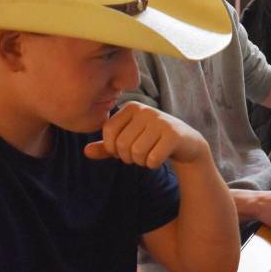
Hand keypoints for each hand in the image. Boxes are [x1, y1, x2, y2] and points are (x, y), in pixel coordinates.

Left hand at [83, 101, 208, 168]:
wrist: (185, 143)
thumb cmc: (152, 141)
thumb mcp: (128, 141)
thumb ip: (106, 147)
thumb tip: (85, 152)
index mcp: (131, 107)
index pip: (108, 132)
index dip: (112, 148)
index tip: (124, 150)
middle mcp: (146, 110)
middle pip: (122, 144)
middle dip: (128, 157)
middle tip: (138, 155)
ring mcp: (161, 121)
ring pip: (137, 152)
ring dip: (141, 162)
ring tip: (149, 155)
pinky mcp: (173, 134)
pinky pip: (152, 159)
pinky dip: (153, 164)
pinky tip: (160, 158)